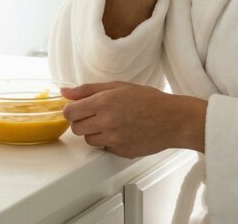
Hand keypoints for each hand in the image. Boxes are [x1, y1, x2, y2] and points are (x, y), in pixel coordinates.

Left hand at [61, 82, 206, 157]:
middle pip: (76, 128)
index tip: (78, 108)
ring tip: (111, 123)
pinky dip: (108, 141)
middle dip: (82, 121)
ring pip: (88, 139)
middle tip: (95, 115)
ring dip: (94, 132)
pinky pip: (103, 147)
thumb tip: (65, 92)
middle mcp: (106, 122)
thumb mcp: (118, 86)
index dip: (71, 110)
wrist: (172, 120)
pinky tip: (121, 132)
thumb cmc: (148, 100)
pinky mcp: (120, 151)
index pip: (70, 112)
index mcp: (103, 102)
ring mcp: (113, 139)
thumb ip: (89, 89)